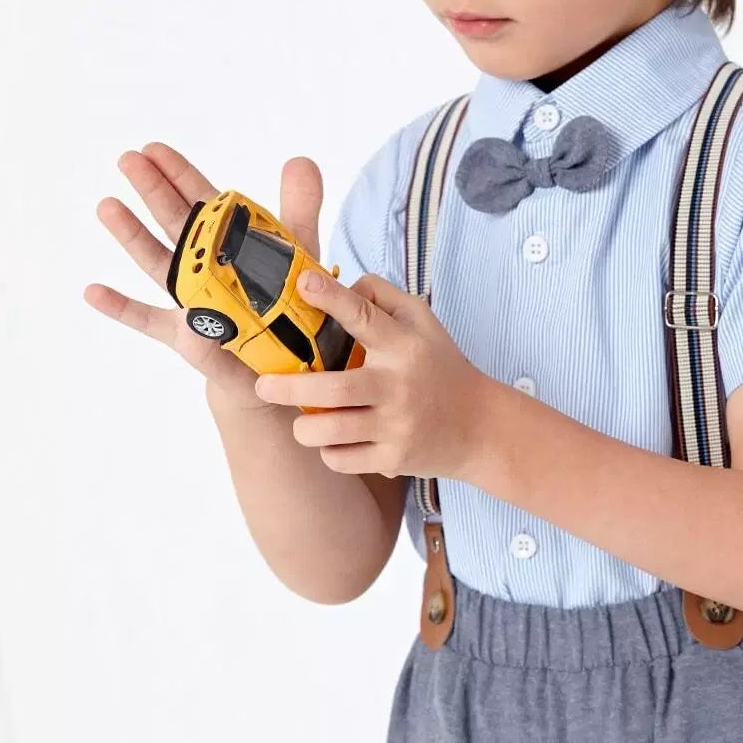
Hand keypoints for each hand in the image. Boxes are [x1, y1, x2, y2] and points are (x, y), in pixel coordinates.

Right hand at [84, 142, 323, 413]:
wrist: (285, 364)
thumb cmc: (286, 303)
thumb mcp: (298, 252)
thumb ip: (300, 207)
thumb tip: (300, 159)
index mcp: (228, 242)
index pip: (201, 202)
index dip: (178, 174)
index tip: (152, 148)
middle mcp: (203, 266)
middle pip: (174, 224)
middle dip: (153, 190)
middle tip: (127, 159)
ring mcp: (189, 300)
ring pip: (158, 263)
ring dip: (132, 236)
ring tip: (107, 206)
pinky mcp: (186, 338)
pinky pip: (150, 322)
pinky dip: (121, 308)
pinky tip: (93, 291)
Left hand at [252, 268, 493, 481]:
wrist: (479, 427)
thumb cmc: (440, 367)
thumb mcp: (422, 321)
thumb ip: (381, 297)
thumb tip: (337, 285)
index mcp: (404, 346)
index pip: (364, 317)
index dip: (332, 297)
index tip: (302, 283)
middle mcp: (399, 386)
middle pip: (334, 389)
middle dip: (288, 389)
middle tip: (263, 387)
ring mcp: (397, 427)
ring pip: (331, 432)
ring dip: (304, 428)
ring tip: (300, 421)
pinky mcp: (394, 460)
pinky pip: (342, 460)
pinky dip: (328, 452)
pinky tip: (334, 442)